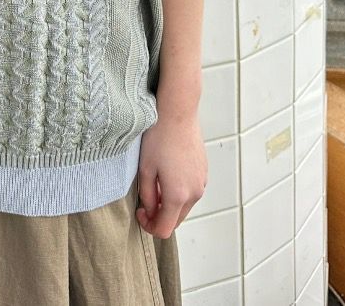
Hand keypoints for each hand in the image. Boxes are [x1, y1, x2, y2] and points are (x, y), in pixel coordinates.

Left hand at [135, 109, 207, 238]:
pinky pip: (191, 192)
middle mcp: (194, 194)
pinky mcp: (204, 173)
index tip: (140, 212)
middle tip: (145, 201)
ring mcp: (202, 183)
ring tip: (155, 183)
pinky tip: (167, 174)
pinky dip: (179, 192)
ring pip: (184, 206)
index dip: (149, 226)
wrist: (177, 114)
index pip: (164, 229)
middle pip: (176, 220)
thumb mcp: (145, 169)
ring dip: (169, 204)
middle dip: (159, 216)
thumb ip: (147, 196)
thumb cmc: (159, 138)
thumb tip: (150, 210)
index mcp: (178, 196)